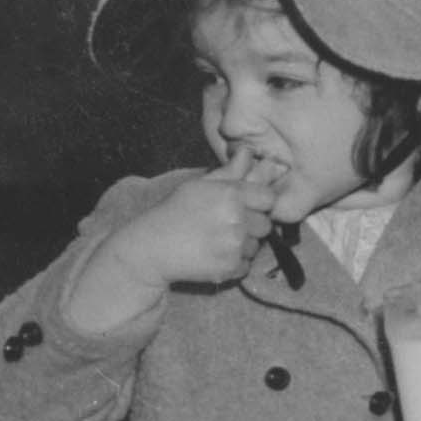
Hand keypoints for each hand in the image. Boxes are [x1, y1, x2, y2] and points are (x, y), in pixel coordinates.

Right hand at [82, 162, 281, 304]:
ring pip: (257, 245)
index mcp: (230, 194)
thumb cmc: (174, 211)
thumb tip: (250, 152)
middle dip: (252, 224)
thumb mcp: (199, 185)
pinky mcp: (230, 268)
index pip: (269, 198)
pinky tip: (215, 254)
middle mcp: (236, 220)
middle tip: (227, 224)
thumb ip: (230, 171)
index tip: (247, 205)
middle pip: (266, 223)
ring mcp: (234, 246)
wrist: (152, 247)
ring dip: (244, 244)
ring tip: (218, 240)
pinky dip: (236, 263)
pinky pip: (247, 265)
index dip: (260, 202)